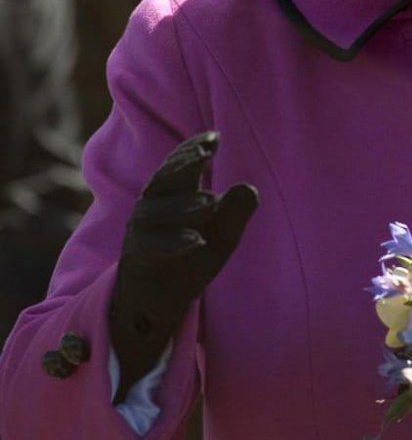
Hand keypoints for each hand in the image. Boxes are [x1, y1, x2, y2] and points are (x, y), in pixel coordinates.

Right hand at [109, 131, 257, 401]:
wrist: (160, 302)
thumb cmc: (191, 257)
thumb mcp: (223, 235)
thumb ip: (236, 212)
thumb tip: (248, 188)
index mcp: (172, 196)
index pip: (179, 166)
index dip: (192, 149)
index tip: (214, 136)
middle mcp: (151, 208)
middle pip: (162, 180)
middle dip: (182, 163)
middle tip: (206, 151)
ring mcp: (139, 234)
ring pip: (154, 211)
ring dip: (183, 205)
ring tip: (211, 202)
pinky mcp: (135, 261)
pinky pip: (149, 247)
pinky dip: (173, 241)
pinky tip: (198, 240)